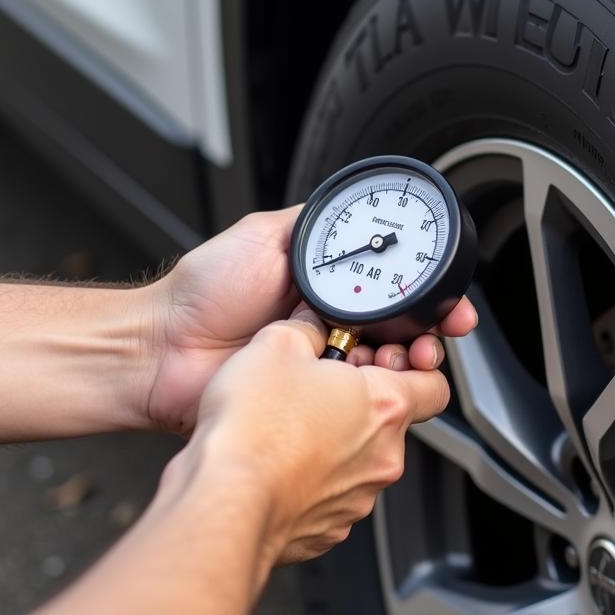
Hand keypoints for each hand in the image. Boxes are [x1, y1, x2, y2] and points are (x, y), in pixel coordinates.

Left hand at [140, 208, 476, 433]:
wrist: (164, 347)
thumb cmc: (204, 291)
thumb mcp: (268, 233)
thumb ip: (315, 223)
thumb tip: (358, 210)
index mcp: (329, 287)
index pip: (395, 292)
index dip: (429, 298)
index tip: (450, 304)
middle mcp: (333, 326)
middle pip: (401, 334)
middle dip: (428, 336)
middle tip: (432, 338)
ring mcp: (323, 367)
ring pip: (386, 372)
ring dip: (405, 365)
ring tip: (400, 358)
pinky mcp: (309, 404)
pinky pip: (355, 402)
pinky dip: (372, 395)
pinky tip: (369, 382)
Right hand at [170, 307, 451, 568]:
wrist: (222, 500)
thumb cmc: (253, 429)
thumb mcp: (277, 343)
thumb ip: (307, 329)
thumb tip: (310, 328)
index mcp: (384, 407)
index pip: (435, 386)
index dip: (416, 369)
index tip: (387, 361)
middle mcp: (381, 457)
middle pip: (388, 422)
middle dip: (357, 402)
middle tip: (318, 386)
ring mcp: (356, 498)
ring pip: (357, 459)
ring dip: (332, 441)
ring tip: (287, 425)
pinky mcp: (327, 528)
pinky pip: (327, 494)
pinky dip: (309, 478)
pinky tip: (275, 461)